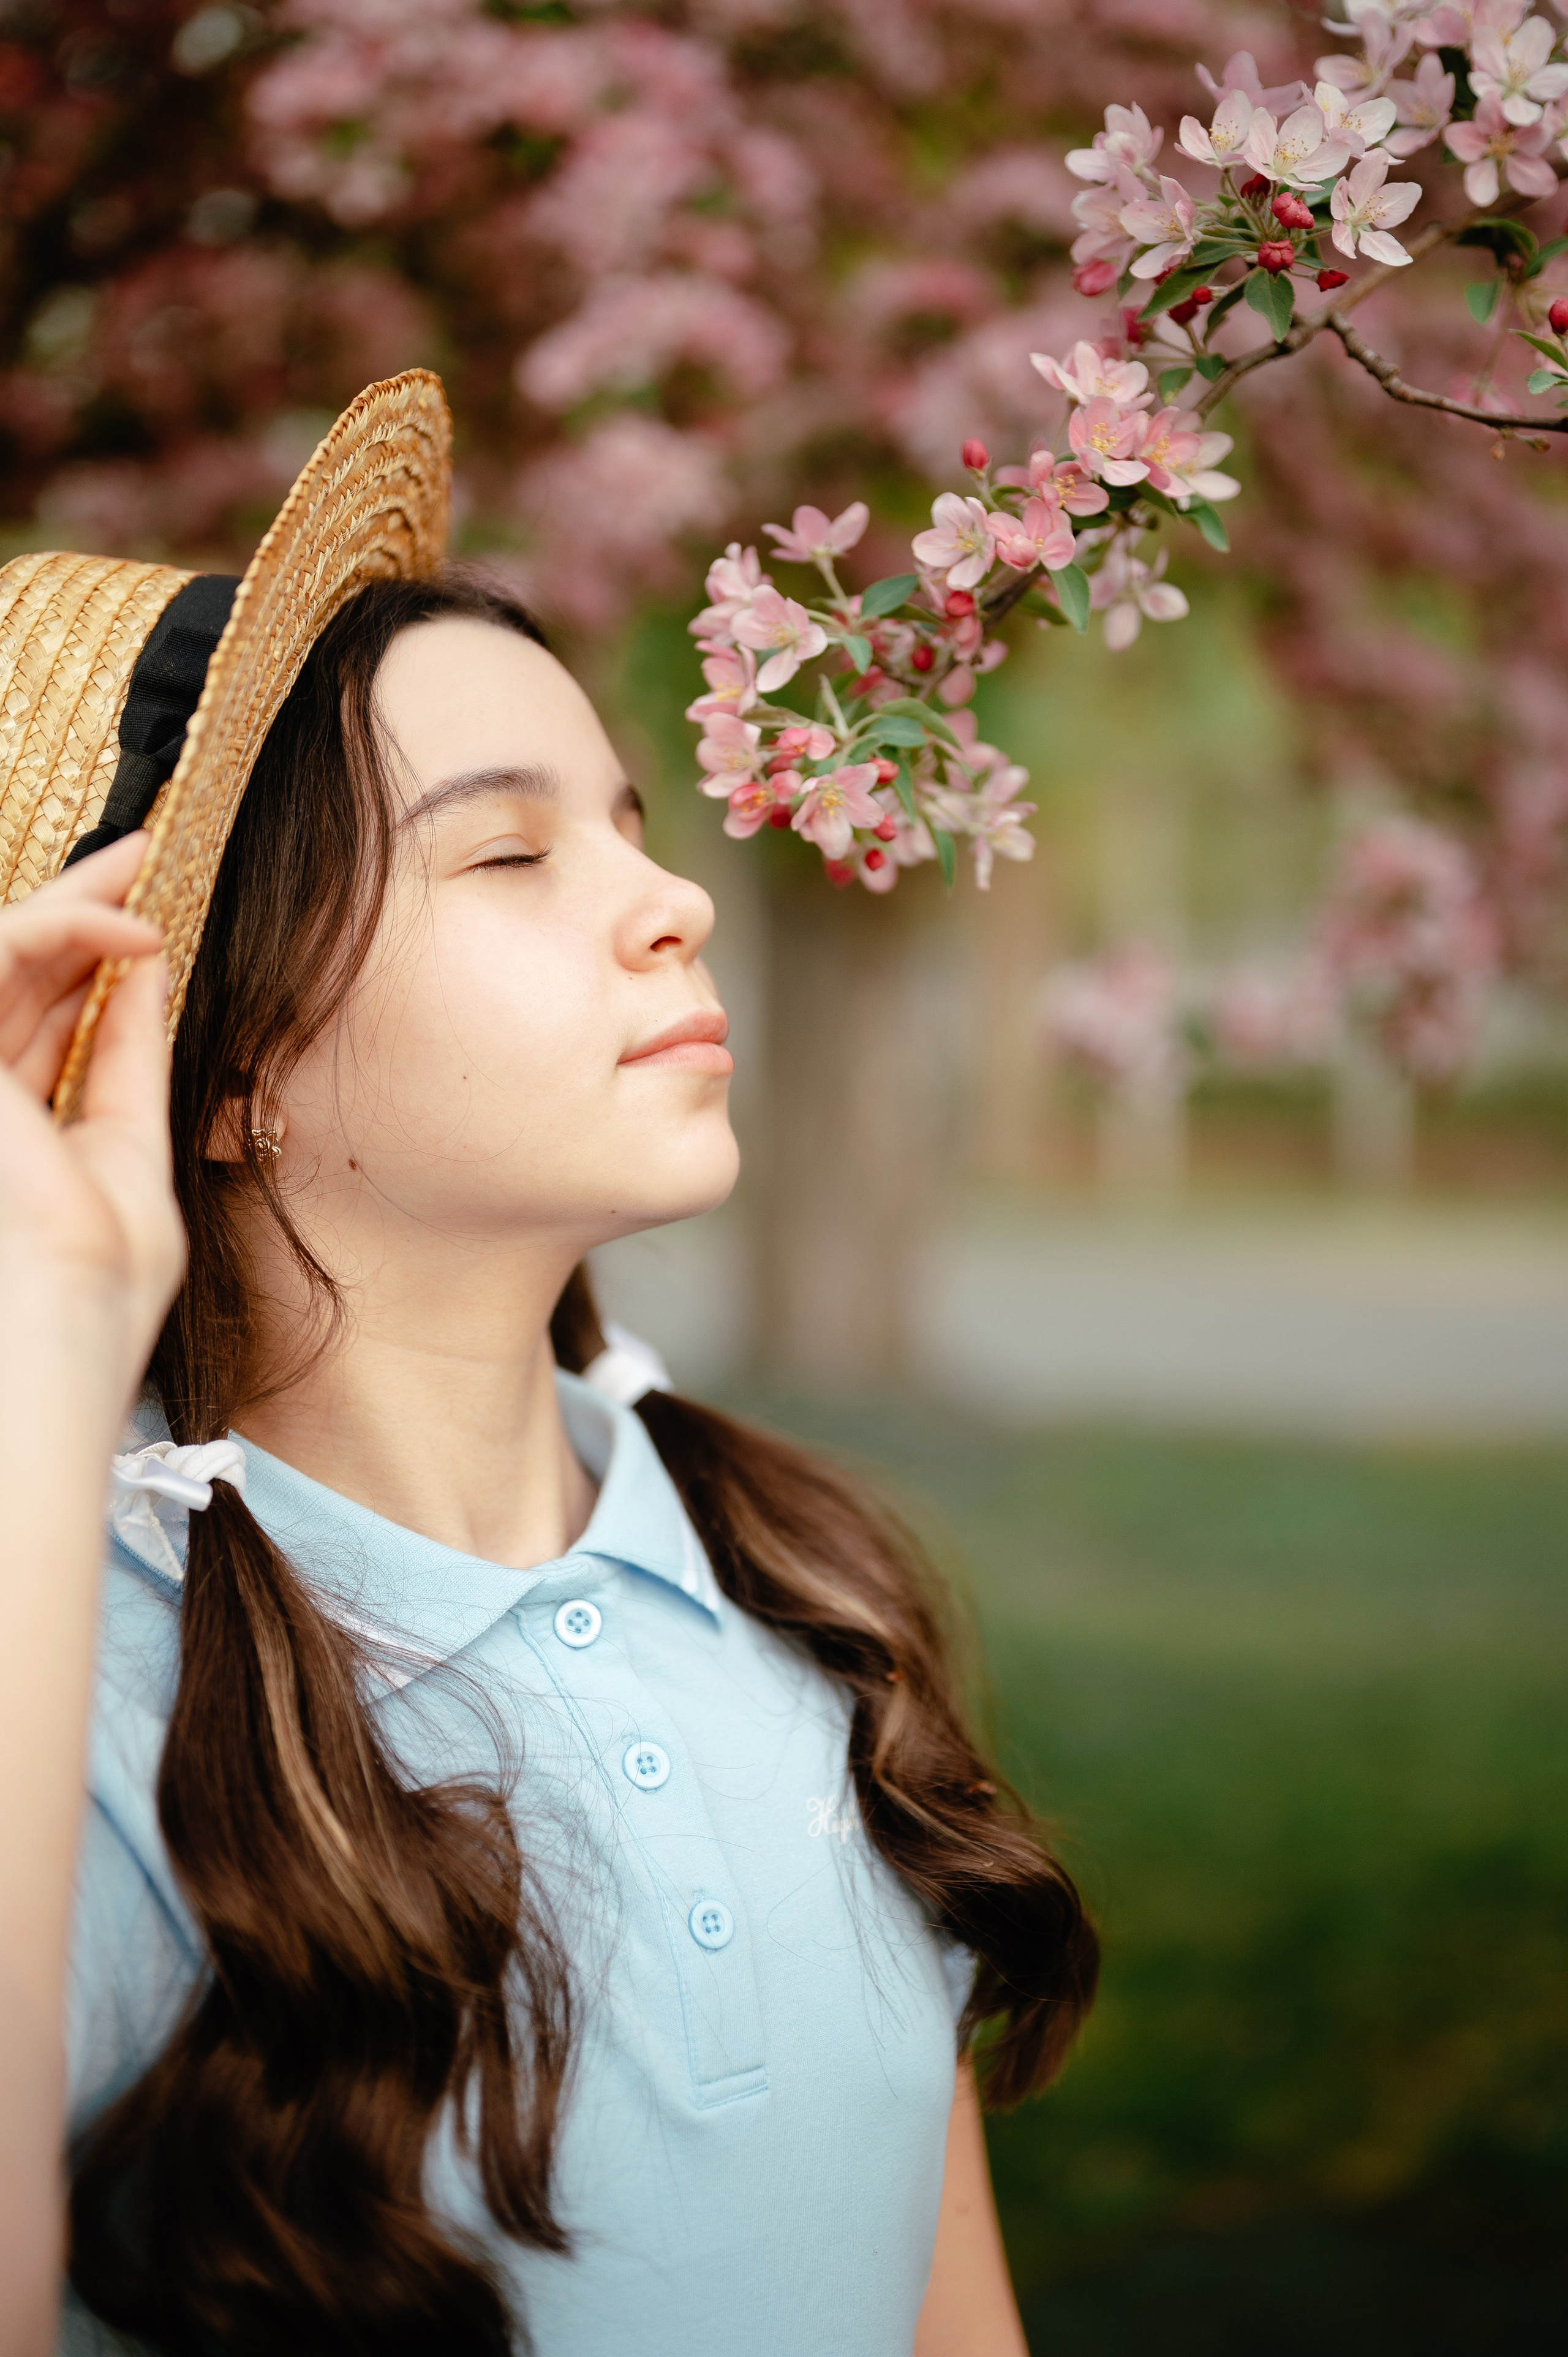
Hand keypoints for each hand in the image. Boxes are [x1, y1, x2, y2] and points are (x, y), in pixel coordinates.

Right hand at [0, 834, 185, 1397]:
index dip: (94, 959)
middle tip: (135, 851)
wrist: (42, 1360)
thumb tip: (139, 978)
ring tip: (130, 877)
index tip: (143, 913)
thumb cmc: (90, 1305)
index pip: (52, 1025)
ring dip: (62, 913)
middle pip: (20, 984)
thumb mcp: (128, 1168)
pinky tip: (116, 933)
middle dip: (75, 909)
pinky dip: (48, 939)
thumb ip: (123, 1068)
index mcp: (28, 1135)